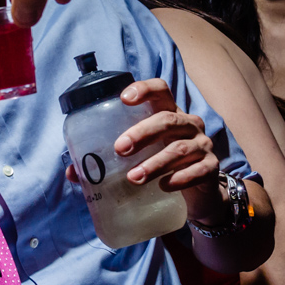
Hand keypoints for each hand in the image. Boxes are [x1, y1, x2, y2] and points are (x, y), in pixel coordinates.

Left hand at [64, 79, 222, 218]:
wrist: (197, 195)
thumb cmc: (161, 166)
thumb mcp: (139, 158)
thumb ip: (108, 161)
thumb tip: (72, 172)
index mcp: (168, 113)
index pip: (161, 90)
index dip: (144, 89)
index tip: (124, 99)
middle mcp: (188, 124)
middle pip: (168, 119)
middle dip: (142, 132)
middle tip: (120, 149)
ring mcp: (203, 144)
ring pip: (180, 148)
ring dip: (155, 162)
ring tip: (133, 177)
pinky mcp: (211, 168)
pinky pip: (197, 170)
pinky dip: (179, 178)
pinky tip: (163, 186)